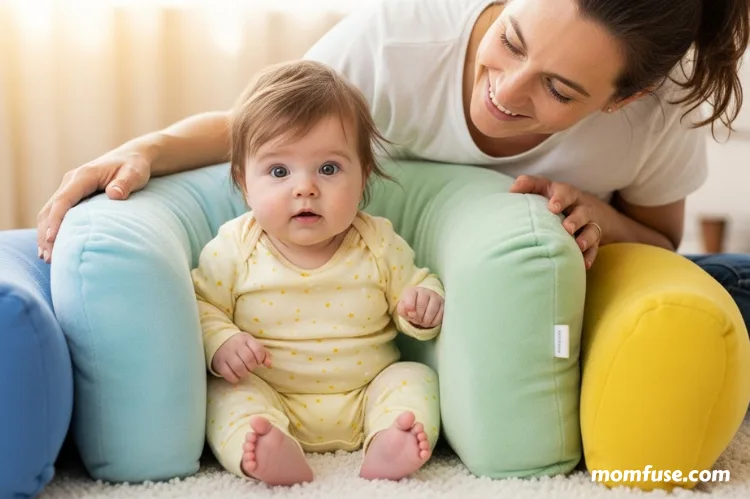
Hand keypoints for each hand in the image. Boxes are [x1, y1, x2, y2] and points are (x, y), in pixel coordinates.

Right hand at [37, 149, 151, 262]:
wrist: (132, 157)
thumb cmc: (134, 167)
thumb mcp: (134, 173)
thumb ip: (125, 183)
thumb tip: (114, 195)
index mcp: (83, 176)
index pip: (63, 200)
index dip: (56, 220)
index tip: (52, 239)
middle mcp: (71, 182)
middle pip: (51, 209)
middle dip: (47, 233)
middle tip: (49, 258)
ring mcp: (70, 189)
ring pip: (49, 213)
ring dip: (46, 235)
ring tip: (48, 258)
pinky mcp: (72, 197)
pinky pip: (56, 214)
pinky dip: (51, 230)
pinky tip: (51, 248)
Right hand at [211, 333, 271, 383]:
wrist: (219, 341)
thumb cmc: (240, 345)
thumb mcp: (252, 344)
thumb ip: (263, 353)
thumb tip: (268, 364)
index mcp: (246, 339)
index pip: (258, 350)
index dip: (260, 359)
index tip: (257, 362)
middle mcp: (236, 345)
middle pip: (248, 359)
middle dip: (251, 367)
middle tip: (249, 368)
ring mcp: (226, 354)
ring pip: (238, 367)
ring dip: (243, 373)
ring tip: (243, 372)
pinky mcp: (219, 363)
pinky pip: (228, 374)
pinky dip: (234, 378)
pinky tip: (236, 376)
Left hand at [396, 287, 443, 328]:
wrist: (424, 304)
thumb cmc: (412, 307)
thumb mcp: (403, 308)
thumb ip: (402, 310)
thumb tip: (411, 313)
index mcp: (412, 291)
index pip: (410, 297)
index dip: (409, 308)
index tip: (410, 314)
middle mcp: (425, 291)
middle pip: (421, 306)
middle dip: (418, 317)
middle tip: (417, 319)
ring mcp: (436, 297)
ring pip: (431, 311)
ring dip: (426, 321)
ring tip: (423, 321)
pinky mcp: (443, 304)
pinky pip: (439, 316)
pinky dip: (433, 322)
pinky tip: (430, 321)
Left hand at [510, 175, 605, 269]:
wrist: (592, 209)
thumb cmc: (558, 199)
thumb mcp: (546, 188)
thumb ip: (529, 185)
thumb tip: (512, 190)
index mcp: (567, 194)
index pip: (564, 193)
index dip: (560, 199)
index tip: (553, 207)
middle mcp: (581, 208)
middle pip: (582, 212)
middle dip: (575, 220)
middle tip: (567, 228)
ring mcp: (590, 223)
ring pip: (592, 230)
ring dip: (586, 238)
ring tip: (579, 246)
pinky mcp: (595, 238)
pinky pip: (595, 248)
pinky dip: (589, 256)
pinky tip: (583, 265)